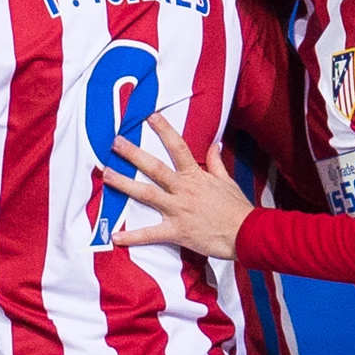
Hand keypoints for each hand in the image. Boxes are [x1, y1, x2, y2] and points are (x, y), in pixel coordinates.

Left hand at [102, 113, 252, 258]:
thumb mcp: (228, 182)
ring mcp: (178, 210)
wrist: (248, 234)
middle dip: (133, 154)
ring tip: (105, 175)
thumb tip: (214, 144)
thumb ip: (216, 163)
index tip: (150, 116)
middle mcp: (184, 190)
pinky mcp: (177, 231)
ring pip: (146, 194)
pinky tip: (115, 237)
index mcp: (195, 176)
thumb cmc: (238, 209)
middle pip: (155, 168)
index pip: (178, 148)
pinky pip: (151, 234)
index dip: (164, 131)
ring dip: (124, 184)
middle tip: (115, 142)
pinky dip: (132, 237)